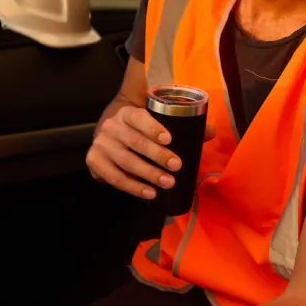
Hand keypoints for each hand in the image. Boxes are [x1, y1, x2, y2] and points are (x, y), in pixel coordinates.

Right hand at [86, 102, 214, 199]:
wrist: (107, 130)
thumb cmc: (138, 126)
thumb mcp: (153, 118)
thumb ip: (181, 123)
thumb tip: (210, 131)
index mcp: (127, 113)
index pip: (139, 118)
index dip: (153, 128)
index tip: (169, 139)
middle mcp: (111, 127)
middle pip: (135, 142)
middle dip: (157, 156)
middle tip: (176, 166)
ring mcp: (101, 145)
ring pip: (126, 162)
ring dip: (148, 175)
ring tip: (167, 183)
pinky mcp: (94, 161)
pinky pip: (115, 178)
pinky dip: (133, 187)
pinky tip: (149, 193)